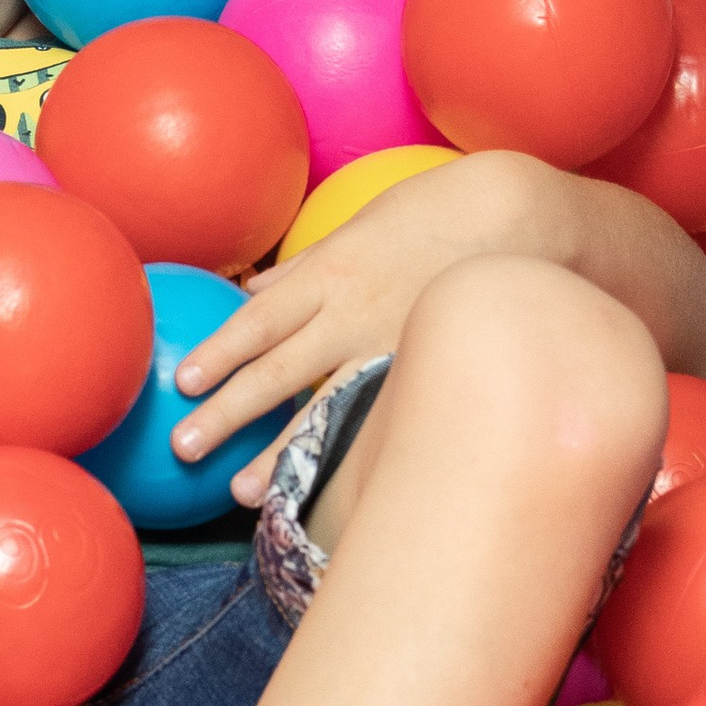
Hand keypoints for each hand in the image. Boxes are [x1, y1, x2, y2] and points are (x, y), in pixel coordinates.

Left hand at [168, 157, 550, 508]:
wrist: (521, 219)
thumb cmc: (438, 213)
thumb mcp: (363, 225)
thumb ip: (305, 266)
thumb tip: (254, 289)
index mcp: (332, 273)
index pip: (260, 319)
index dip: (221, 351)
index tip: (185, 381)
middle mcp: (353, 316)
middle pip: (277, 370)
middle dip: (228, 411)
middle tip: (184, 445)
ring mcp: (391, 351)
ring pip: (322, 409)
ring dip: (278, 452)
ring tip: (239, 492)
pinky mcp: (424, 374)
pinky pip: (375, 421)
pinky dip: (345, 453)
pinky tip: (324, 486)